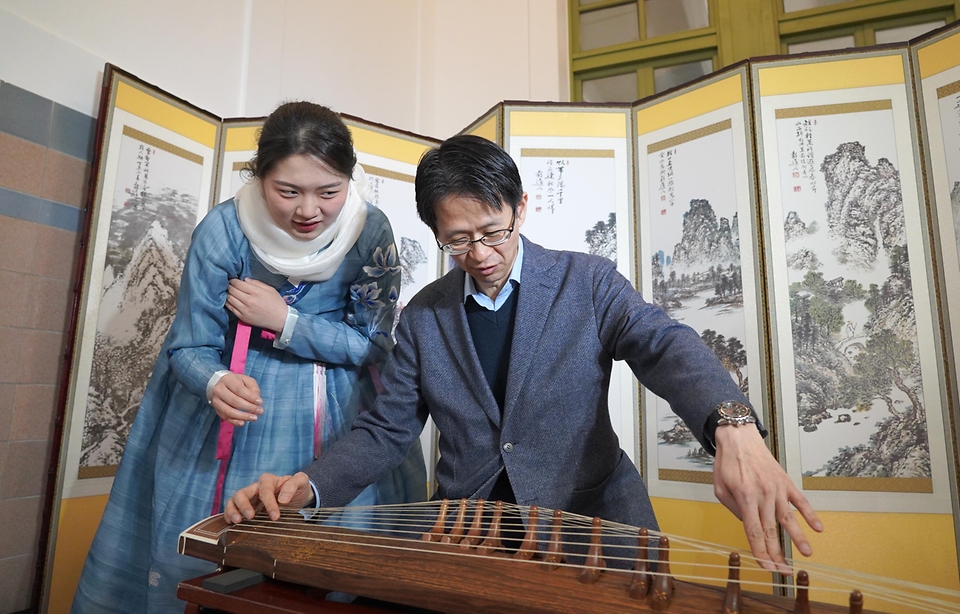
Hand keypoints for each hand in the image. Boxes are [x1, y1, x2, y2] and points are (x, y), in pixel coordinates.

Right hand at [212, 373, 262, 426]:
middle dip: (248, 407)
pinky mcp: (217, 410)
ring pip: (228, 411)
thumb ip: (253, 388)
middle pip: (234, 401)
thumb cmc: (236, 383)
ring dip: (242, 416)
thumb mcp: (246, 380)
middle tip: (260, 411)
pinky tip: (242, 423)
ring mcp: (216, 401)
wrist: (220, 385)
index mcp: (227, 380)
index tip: (260, 402)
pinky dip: (234, 422)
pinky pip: (225, 417)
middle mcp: (219, 390)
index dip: (250, 397)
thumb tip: (256, 400)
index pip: (239, 389)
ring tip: (254, 418)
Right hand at [224, 472, 313, 522]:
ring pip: (234, 500)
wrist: (298, 496)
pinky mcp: (247, 507)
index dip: (269, 503)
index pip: (264, 490)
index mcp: (268, 480)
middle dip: (244, 505)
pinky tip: (231, 523)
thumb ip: (293, 485)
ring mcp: (250, 498)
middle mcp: (255, 488)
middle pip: (242, 493)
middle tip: (250, 517)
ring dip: (233, 510)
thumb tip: (282, 499)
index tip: (275, 516)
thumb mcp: (301, 482)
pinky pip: (233, 509)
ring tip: (237, 521)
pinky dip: (229, 515)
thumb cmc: (298, 488)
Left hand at [226, 278, 287, 331]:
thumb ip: (256, 283)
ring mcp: (244, 310)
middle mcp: (248, 301)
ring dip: (228, 294)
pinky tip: (231, 300)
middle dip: (229, 286)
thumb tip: (245, 280)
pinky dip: (228, 303)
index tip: (233, 280)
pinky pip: (230, 308)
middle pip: (231, 290)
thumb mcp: (270, 289)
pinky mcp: (243, 317)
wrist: (281, 320)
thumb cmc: (277, 303)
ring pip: (229, 299)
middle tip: (230, 285)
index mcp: (256, 292)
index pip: (238, 284)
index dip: (233, 280)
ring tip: (230, 292)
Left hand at [712, 425, 822, 573]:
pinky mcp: (785, 481)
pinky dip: (810, 514)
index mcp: (745, 497)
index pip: (754, 532)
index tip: (766, 567)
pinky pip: (800, 501)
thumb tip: (749, 526)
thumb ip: (735, 509)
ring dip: (798, 538)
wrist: (739, 438)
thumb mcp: (720, 488)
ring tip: (806, 554)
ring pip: (788, 518)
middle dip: (778, 554)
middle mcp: (763, 494)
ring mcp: (776, 488)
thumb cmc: (727, 463)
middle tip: (784, 571)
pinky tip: (818, 528)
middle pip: (771, 530)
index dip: (761, 552)